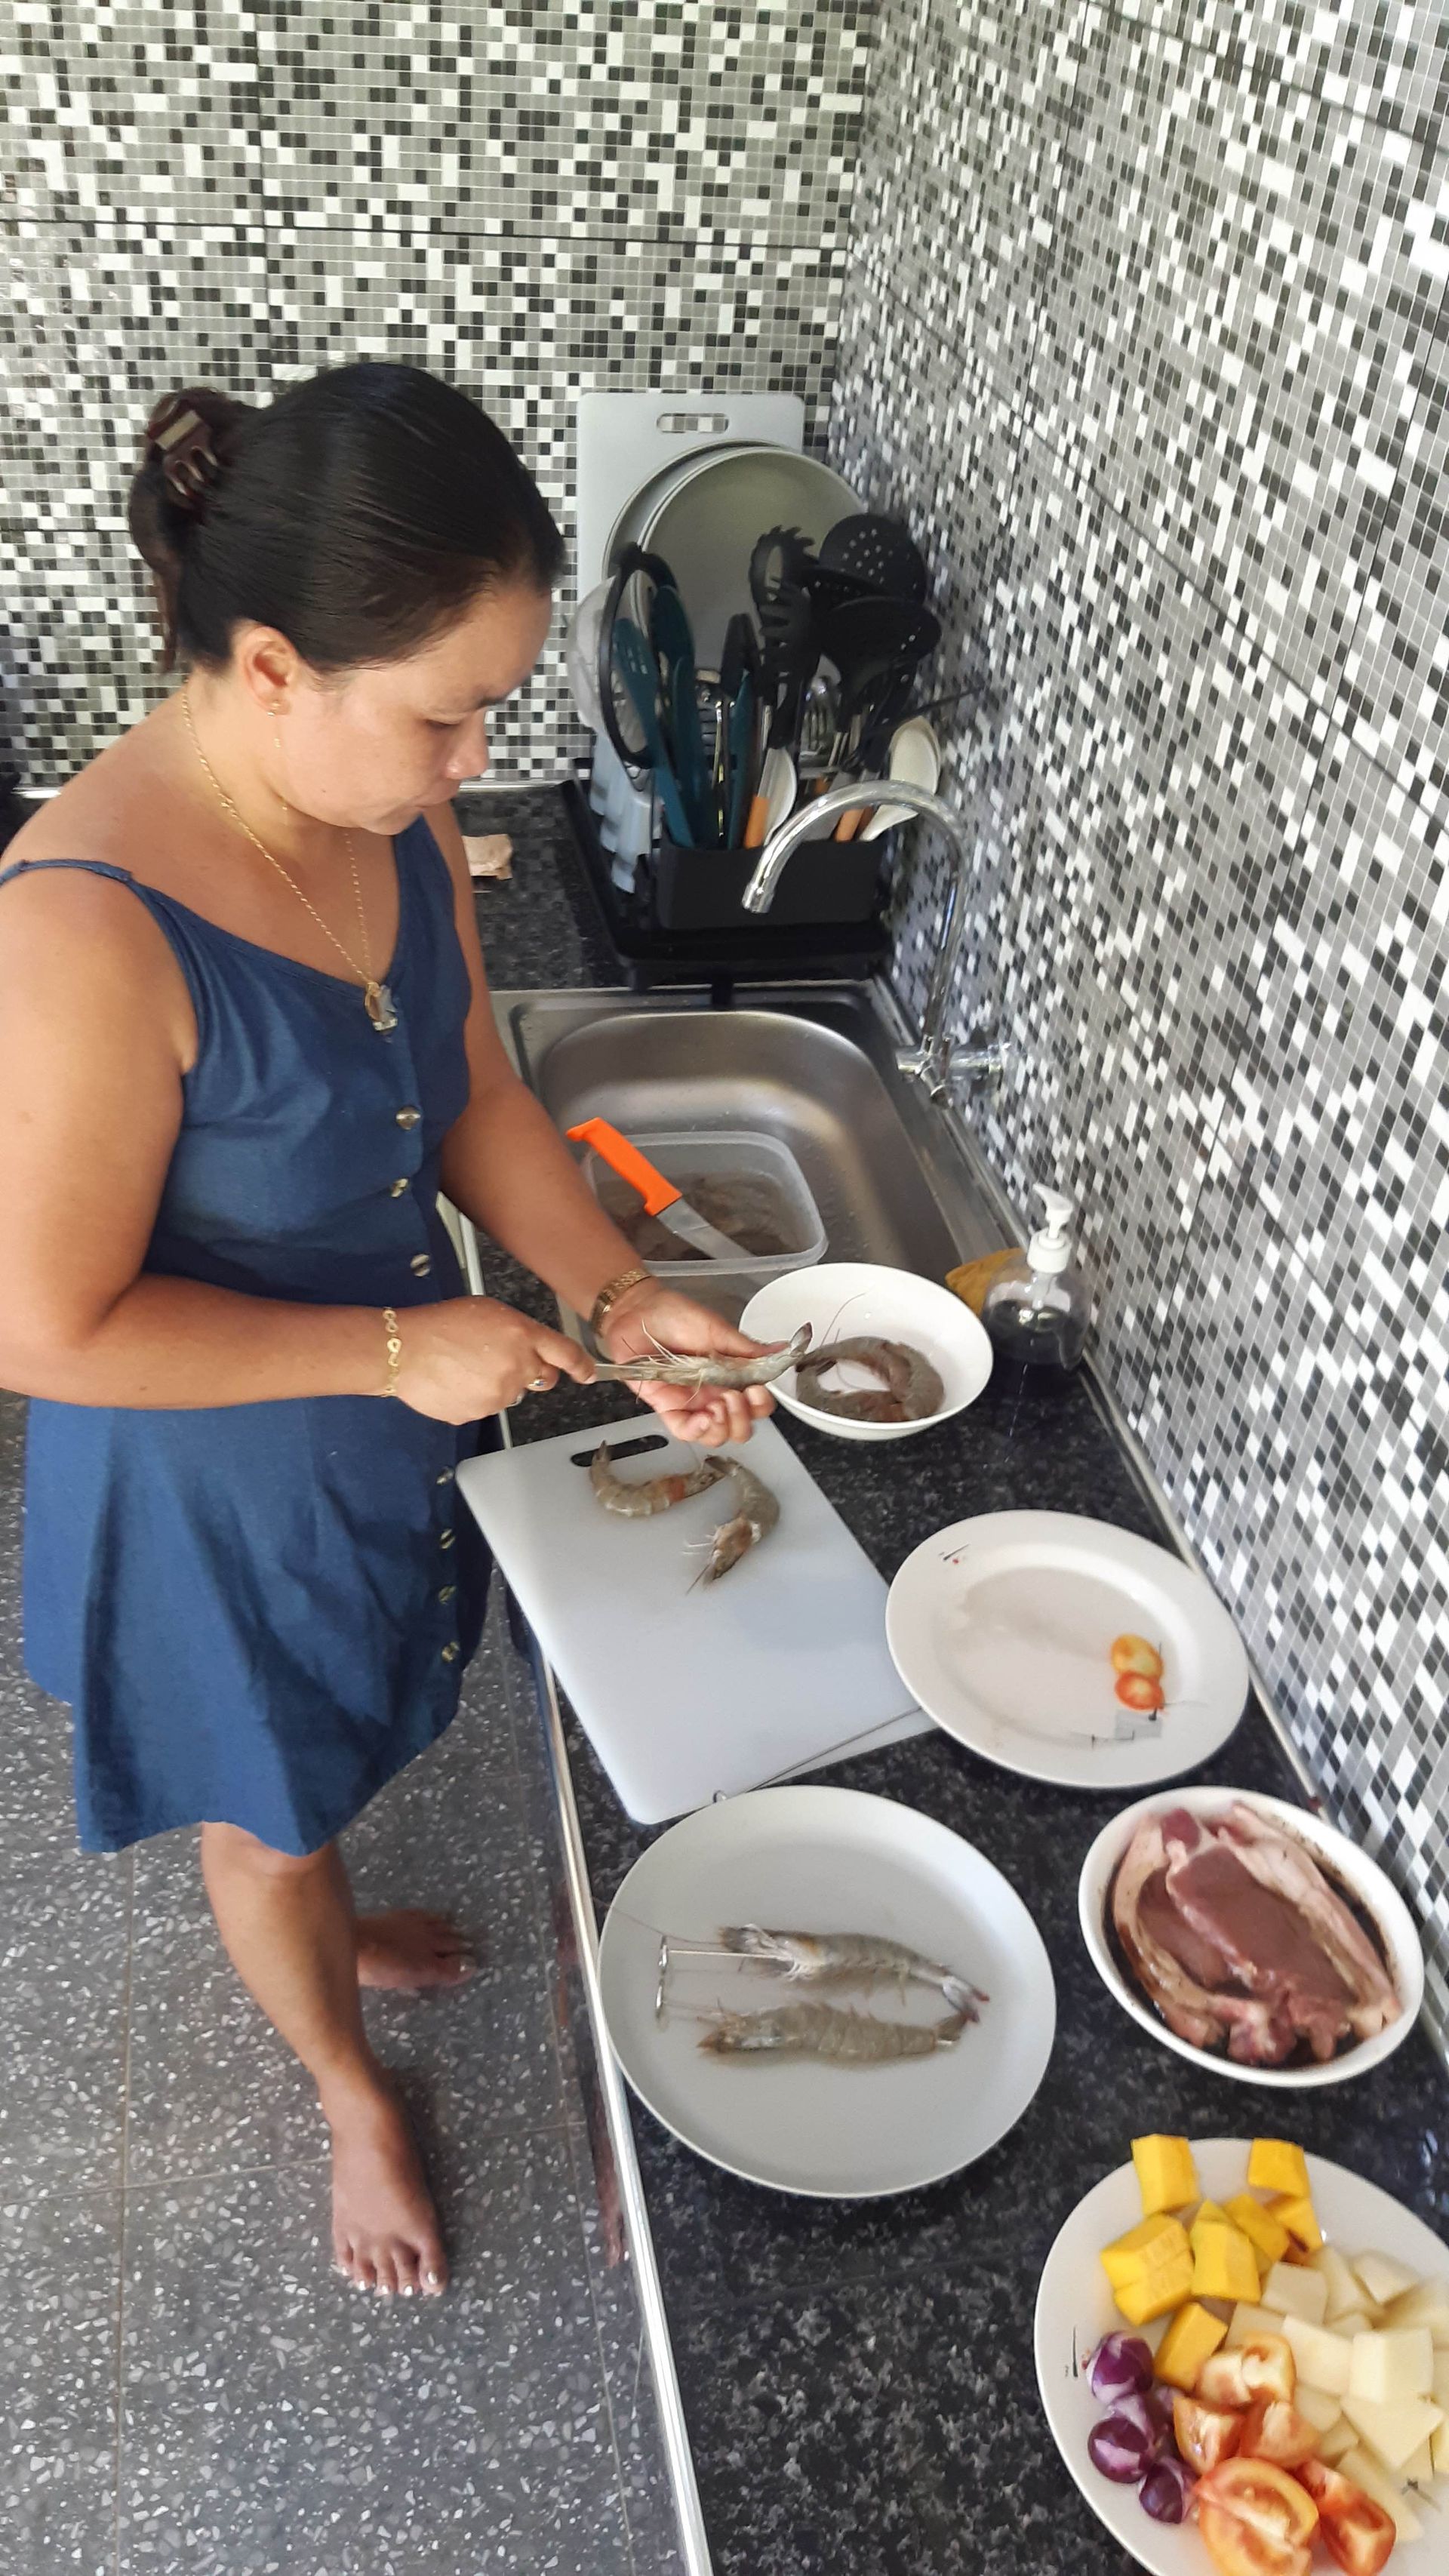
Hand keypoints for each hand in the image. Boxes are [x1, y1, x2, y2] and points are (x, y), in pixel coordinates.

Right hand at [392, 1297, 594, 1422]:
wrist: (404, 1350)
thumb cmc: (440, 1325)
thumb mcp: (489, 1311)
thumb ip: (520, 1332)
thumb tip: (531, 1348)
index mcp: (523, 1336)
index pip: (567, 1354)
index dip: (582, 1366)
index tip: (588, 1373)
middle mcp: (518, 1367)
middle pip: (543, 1378)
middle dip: (531, 1372)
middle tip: (501, 1360)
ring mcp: (500, 1395)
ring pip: (512, 1393)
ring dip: (498, 1383)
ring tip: (466, 1367)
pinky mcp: (480, 1414)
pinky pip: (487, 1407)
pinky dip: (476, 1396)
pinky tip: (456, 1381)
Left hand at [598, 1281, 779, 1446]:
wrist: (638, 1311)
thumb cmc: (674, 1315)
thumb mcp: (717, 1329)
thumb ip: (747, 1349)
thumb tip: (782, 1350)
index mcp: (730, 1376)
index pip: (755, 1404)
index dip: (760, 1405)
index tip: (756, 1392)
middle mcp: (714, 1394)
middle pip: (739, 1427)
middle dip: (743, 1419)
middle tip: (735, 1399)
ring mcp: (691, 1404)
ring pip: (716, 1435)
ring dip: (723, 1426)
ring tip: (718, 1406)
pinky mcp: (666, 1408)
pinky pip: (684, 1431)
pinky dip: (698, 1431)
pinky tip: (704, 1419)